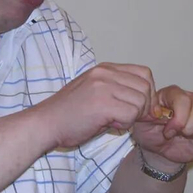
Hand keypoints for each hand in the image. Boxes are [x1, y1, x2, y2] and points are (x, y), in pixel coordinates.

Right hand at [32, 62, 158, 148]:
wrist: (45, 123)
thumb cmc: (69, 113)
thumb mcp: (95, 91)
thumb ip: (118, 90)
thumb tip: (147, 104)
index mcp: (105, 69)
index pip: (144, 73)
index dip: (147, 92)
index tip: (139, 107)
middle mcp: (105, 73)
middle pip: (146, 87)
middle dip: (144, 106)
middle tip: (128, 117)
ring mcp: (103, 86)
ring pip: (141, 101)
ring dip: (133, 116)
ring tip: (115, 120)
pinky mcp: (102, 103)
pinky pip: (131, 114)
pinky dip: (125, 124)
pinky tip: (109, 124)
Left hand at [132, 85, 192, 164]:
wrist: (158, 149)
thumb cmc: (150, 132)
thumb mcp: (143, 122)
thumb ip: (148, 113)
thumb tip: (158, 111)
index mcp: (173, 94)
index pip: (183, 99)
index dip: (178, 119)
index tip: (168, 131)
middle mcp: (192, 99)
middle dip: (190, 126)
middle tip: (179, 134)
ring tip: (189, 136)